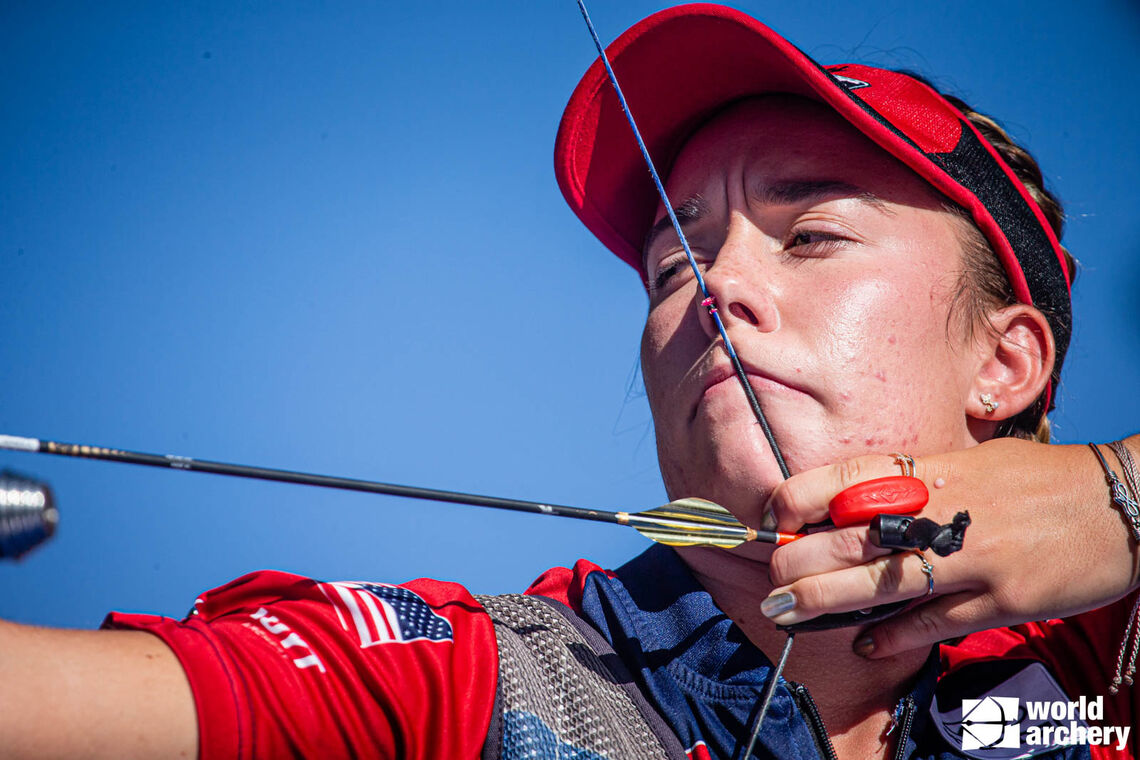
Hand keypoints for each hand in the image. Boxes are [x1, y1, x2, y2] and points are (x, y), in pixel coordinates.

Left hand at [758, 436, 1139, 657]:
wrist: (1122, 502)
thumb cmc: (1036, 480)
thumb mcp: (970, 460)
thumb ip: (913, 481)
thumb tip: (848, 506)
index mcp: (935, 467)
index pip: (848, 477)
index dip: (799, 497)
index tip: (771, 516)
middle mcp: (947, 508)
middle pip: (853, 536)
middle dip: (799, 559)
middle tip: (770, 578)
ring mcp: (975, 557)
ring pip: (883, 582)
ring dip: (825, 600)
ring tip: (785, 611)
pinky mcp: (1003, 598)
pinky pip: (935, 621)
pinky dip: (893, 635)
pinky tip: (863, 644)